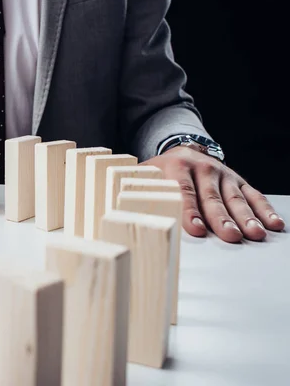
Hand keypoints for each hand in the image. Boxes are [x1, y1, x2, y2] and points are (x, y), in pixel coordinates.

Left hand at [143, 146, 284, 242]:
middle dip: (222, 218)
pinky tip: (273, 224)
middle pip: (212, 198)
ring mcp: (222, 175)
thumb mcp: (143, 176)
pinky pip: (253, 195)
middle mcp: (202, 169)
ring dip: (246, 217)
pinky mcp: (238, 180)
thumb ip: (132, 189)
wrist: (181, 150)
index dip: (190, 211)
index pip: (183, 192)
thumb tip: (112, 207)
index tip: (196, 228)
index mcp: (176, 167)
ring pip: (235, 198)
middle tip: (230, 236)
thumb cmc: (158, 172)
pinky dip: (264, 209)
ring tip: (254, 233)